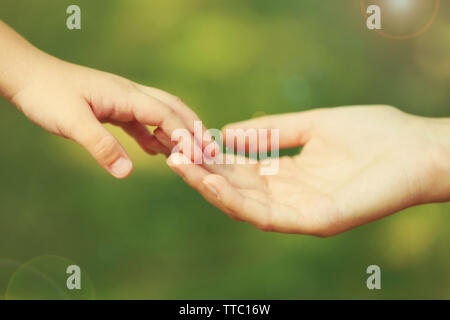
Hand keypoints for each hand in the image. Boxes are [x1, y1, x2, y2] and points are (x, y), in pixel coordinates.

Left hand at [0, 21, 206, 177]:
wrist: (27, 76)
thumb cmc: (47, 94)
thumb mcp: (71, 122)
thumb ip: (100, 146)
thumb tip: (127, 173)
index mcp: (126, 95)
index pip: (166, 115)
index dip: (186, 136)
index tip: (201, 157)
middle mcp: (130, 95)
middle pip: (173, 109)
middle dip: (194, 129)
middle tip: (210, 151)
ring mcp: (122, 101)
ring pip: (160, 115)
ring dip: (177, 133)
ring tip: (190, 154)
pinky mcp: (112, 108)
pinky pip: (141, 122)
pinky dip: (153, 136)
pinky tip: (154, 151)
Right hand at [168, 106, 449, 235]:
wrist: (418, 147)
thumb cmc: (373, 133)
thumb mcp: (312, 125)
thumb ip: (272, 131)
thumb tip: (229, 132)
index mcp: (290, 175)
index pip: (242, 171)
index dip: (213, 158)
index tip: (187, 143)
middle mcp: (291, 197)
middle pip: (237, 189)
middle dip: (203, 174)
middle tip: (173, 155)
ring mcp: (301, 212)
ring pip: (245, 205)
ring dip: (211, 187)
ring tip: (183, 167)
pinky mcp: (314, 222)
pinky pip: (267, 216)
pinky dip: (236, 201)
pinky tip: (213, 181)